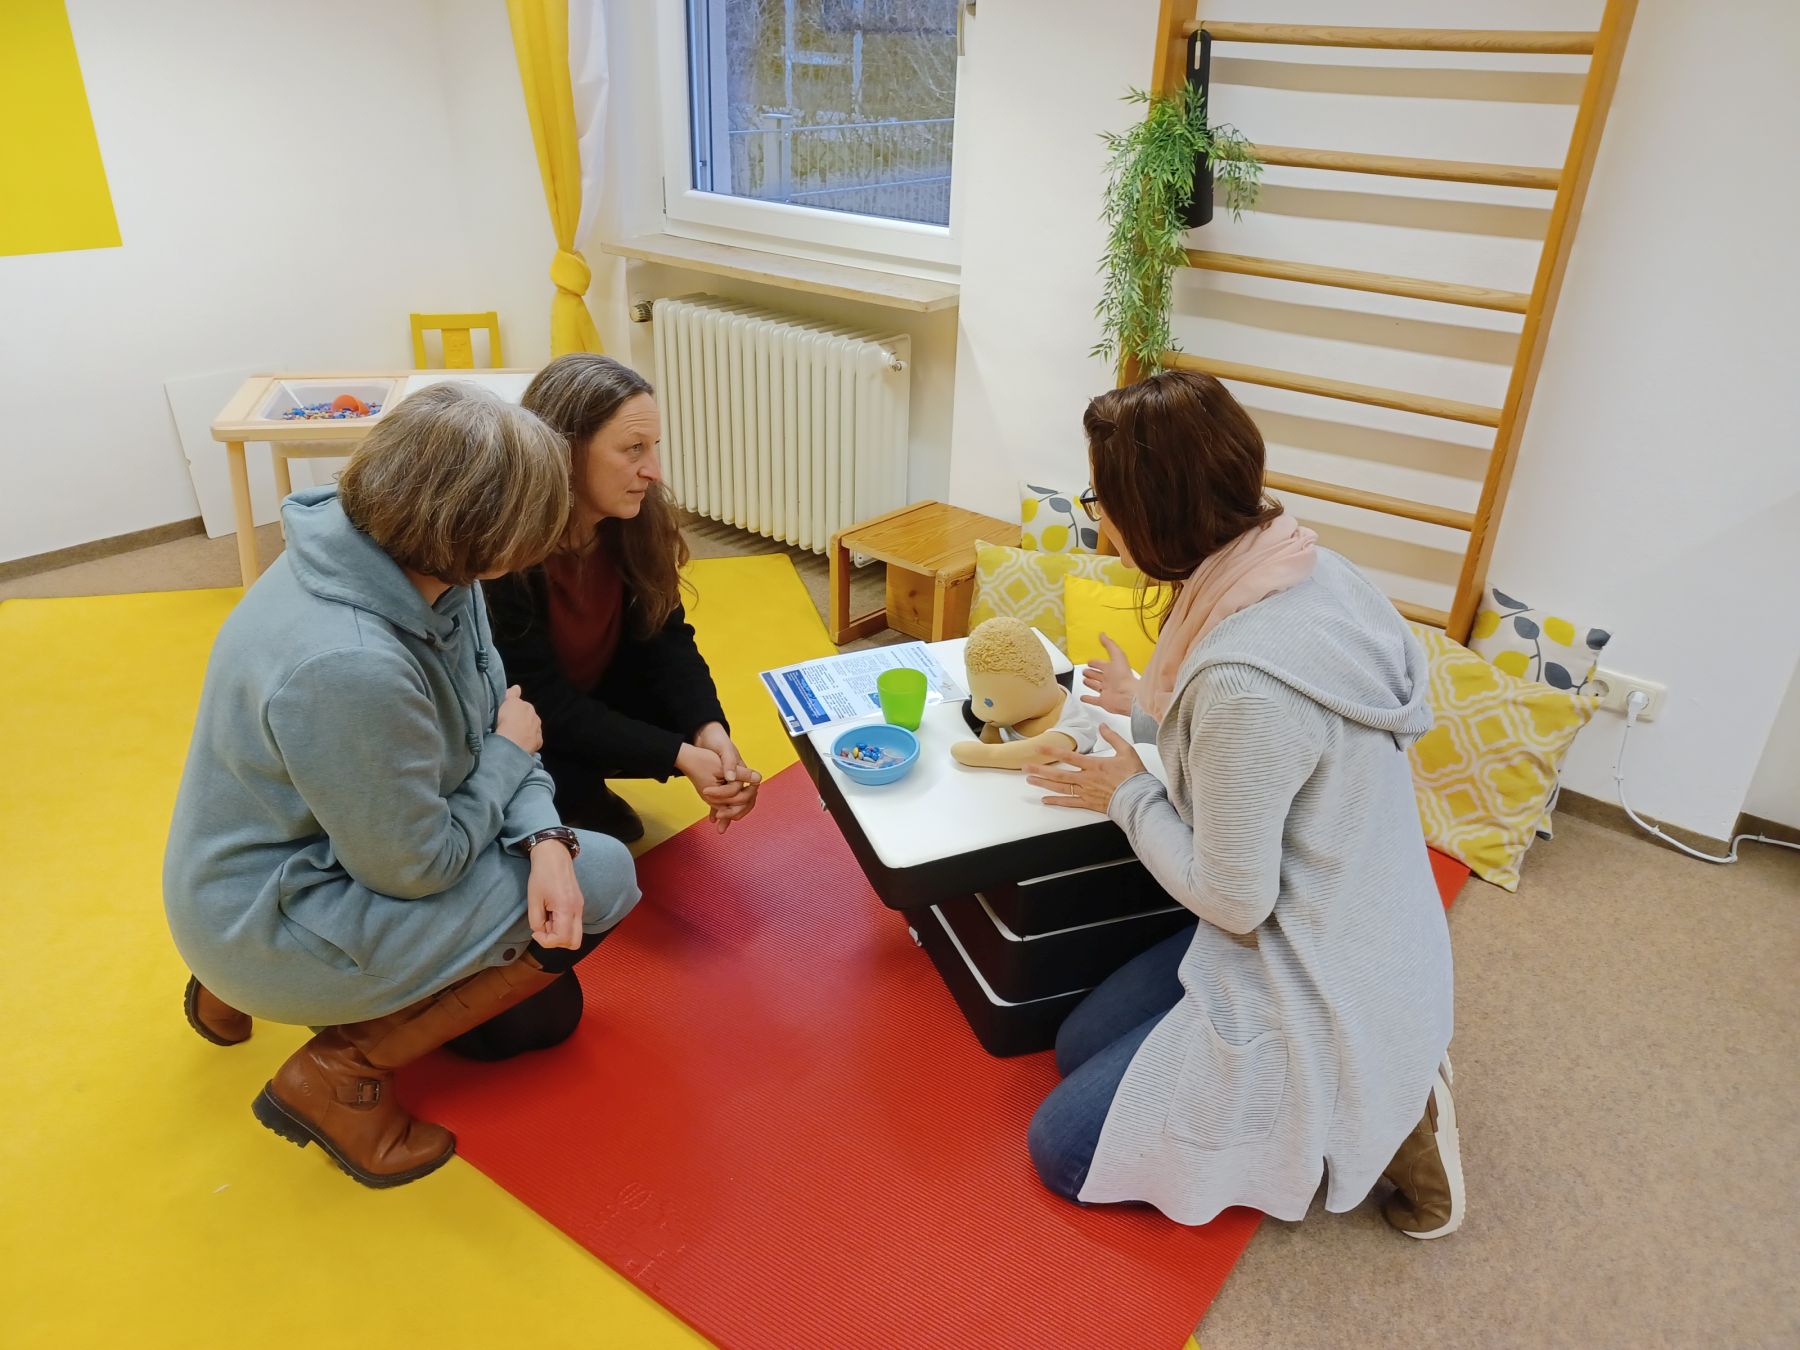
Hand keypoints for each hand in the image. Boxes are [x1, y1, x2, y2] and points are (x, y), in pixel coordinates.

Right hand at [496, 684, 542, 754]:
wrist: (511, 742)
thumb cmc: (506, 720)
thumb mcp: (507, 702)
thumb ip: (512, 694)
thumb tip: (517, 687)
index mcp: (527, 706)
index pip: (522, 705)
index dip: (514, 709)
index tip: (507, 714)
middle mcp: (535, 717)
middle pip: (528, 717)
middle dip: (521, 720)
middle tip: (509, 726)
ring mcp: (537, 730)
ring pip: (532, 728)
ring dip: (526, 731)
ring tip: (514, 736)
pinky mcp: (538, 742)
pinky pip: (534, 740)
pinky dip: (529, 741)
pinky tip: (521, 743)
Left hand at [526, 841, 583, 948]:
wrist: (554, 856)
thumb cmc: (542, 875)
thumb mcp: (533, 899)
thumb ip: (536, 921)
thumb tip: (541, 931)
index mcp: (567, 909)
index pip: (562, 939)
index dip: (546, 941)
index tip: (536, 931)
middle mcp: (578, 910)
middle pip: (574, 942)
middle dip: (557, 942)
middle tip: (544, 929)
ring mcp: (580, 908)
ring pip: (574, 935)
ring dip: (559, 933)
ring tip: (547, 918)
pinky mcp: (578, 905)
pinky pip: (573, 924)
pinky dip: (562, 926)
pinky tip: (552, 913)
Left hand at [686, 725, 762, 833]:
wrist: (704, 736)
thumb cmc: (717, 740)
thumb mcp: (724, 750)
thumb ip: (730, 764)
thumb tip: (733, 778)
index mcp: (742, 771)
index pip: (750, 791)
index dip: (742, 802)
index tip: (730, 809)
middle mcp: (738, 779)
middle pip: (743, 801)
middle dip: (734, 812)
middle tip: (723, 819)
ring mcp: (729, 782)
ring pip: (732, 803)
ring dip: (726, 815)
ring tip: (719, 826)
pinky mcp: (720, 783)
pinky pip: (722, 800)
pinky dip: (717, 809)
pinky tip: (712, 818)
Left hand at [1025, 724, 1147, 814]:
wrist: (1140, 799)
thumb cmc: (1135, 776)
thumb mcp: (1127, 751)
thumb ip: (1113, 737)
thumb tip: (1103, 726)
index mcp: (1094, 765)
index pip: (1069, 756)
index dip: (1052, 750)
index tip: (1039, 747)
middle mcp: (1086, 779)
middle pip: (1059, 774)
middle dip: (1040, 769)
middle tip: (1025, 767)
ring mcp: (1086, 792)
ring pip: (1060, 788)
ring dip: (1044, 783)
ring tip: (1030, 780)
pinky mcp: (1089, 803)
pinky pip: (1069, 802)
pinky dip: (1056, 801)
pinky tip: (1045, 800)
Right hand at [1080, 634, 1140, 716]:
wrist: (1127, 696)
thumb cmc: (1123, 677)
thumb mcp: (1117, 656)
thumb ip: (1110, 645)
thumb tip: (1103, 634)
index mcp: (1113, 669)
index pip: (1102, 664)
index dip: (1095, 662)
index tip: (1090, 661)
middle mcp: (1109, 680)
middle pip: (1098, 675)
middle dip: (1091, 672)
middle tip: (1085, 670)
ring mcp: (1106, 691)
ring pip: (1095, 685)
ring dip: (1090, 683)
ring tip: (1084, 680)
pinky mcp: (1103, 701)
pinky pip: (1093, 699)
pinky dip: (1087, 698)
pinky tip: (1083, 697)